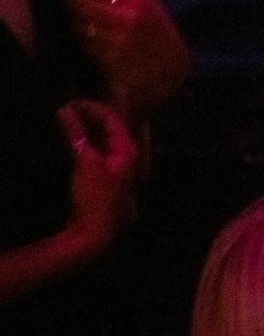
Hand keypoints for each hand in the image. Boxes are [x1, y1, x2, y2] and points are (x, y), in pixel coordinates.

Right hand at [56, 99, 137, 259]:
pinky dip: (82, 142)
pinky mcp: (102, 176)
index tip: (70, 102)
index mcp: (127, 148)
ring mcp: (114, 166)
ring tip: (63, 119)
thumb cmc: (95, 198)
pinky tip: (68, 140)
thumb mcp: (86, 162)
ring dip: (84, 128)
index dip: (92, 107)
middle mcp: (125, 154)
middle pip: (108, 127)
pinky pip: (94, 150)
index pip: (112, 117)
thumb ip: (77, 135)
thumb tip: (65, 110)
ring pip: (100, 138)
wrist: (94, 233)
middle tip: (65, 108)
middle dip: (88, 115)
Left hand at [60, 0, 189, 118]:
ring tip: (78, 24)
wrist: (173, 74)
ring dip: (76, 24)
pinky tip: (86, 40)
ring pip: (80, 24)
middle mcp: (128, 15)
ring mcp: (117, 37)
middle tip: (66, 4)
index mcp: (141, 0)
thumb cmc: (162, 41)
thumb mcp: (152, 11)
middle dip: (71, 3)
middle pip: (84, 3)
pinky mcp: (109, 57)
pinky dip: (82, 41)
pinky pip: (85, 44)